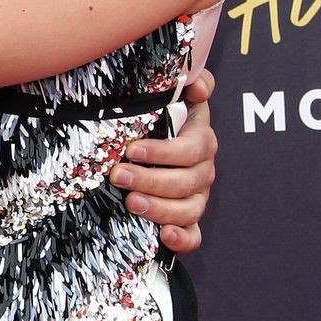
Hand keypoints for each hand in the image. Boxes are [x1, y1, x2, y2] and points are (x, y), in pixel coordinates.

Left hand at [108, 68, 218, 253]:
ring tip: (130, 203)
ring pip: (188, 210)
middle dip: (150, 180)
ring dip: (159, 209)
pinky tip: (164, 236)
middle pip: (185, 182)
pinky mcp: (188, 219)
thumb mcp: (175, 94)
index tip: (131, 150)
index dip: (163, 152)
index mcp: (200, 140)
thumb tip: (198, 86)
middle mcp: (203, 171)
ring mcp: (197, 197)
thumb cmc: (162, 116)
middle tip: (118, 176)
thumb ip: (193, 81)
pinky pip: (194, 235)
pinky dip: (182, 239)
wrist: (154, 140)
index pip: (191, 150)